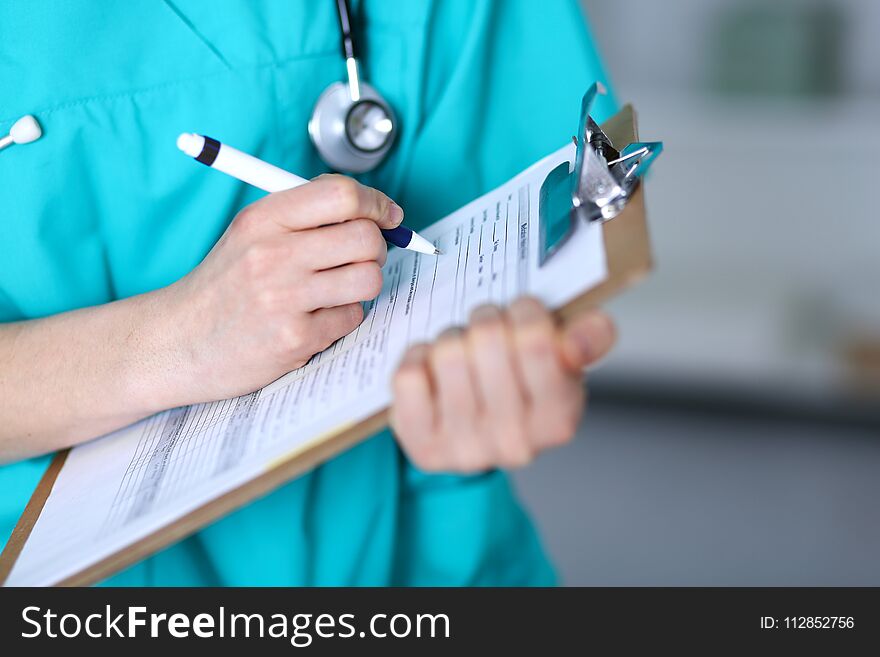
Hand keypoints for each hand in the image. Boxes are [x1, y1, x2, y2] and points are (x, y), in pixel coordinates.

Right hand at [161, 174, 401, 403]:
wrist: (177, 342)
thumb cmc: (224, 286)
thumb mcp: (250, 234)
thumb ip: (303, 215)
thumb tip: (370, 208)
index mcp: (263, 219)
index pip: (342, 195)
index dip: (376, 203)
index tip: (387, 215)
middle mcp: (273, 254)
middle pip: (365, 238)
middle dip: (376, 248)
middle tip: (361, 257)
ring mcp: (284, 299)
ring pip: (368, 279)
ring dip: (363, 284)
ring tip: (338, 289)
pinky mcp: (295, 339)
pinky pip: (352, 318)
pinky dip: (343, 317)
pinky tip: (315, 318)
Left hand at [390, 298, 615, 472]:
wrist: (478, 435)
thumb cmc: (523, 387)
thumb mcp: (564, 362)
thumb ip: (588, 338)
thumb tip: (581, 334)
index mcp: (559, 419)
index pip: (537, 342)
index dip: (525, 311)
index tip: (522, 313)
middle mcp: (515, 442)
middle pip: (488, 339)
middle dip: (487, 319)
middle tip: (489, 329)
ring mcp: (465, 448)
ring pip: (448, 352)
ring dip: (453, 337)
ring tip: (463, 350)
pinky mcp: (421, 444)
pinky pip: (409, 374)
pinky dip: (419, 357)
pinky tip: (433, 369)